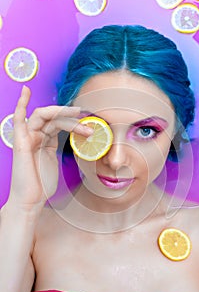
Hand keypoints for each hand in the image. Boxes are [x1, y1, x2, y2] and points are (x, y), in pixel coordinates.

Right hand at [8, 86, 91, 211]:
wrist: (32, 200)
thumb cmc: (42, 184)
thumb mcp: (55, 161)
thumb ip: (58, 147)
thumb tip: (73, 139)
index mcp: (43, 141)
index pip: (58, 123)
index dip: (72, 121)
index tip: (87, 123)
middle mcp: (35, 137)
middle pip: (53, 118)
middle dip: (71, 117)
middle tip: (85, 119)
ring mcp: (27, 138)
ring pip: (44, 117)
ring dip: (62, 114)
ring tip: (79, 116)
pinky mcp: (20, 142)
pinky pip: (18, 119)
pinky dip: (20, 104)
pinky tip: (25, 91)